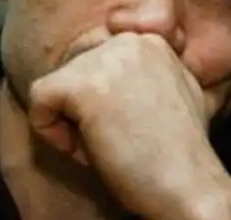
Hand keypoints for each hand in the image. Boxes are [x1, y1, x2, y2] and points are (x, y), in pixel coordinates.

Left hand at [28, 32, 230, 218]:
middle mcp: (128, 41)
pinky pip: (39, 100)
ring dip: (71, 124)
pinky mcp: (84, 84)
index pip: (93, 60)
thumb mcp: (173, 95)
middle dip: (84, 112)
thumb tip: (106, 75)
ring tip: (107, 147)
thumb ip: (143, 73)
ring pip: (56, 86)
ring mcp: (106, 59)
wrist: (191, 188)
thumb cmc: (179, 155)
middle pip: (73, 72)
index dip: (100, 101)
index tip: (128, 128)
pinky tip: (88, 151)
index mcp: (149, 41)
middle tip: (116, 142)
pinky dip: (51, 133)